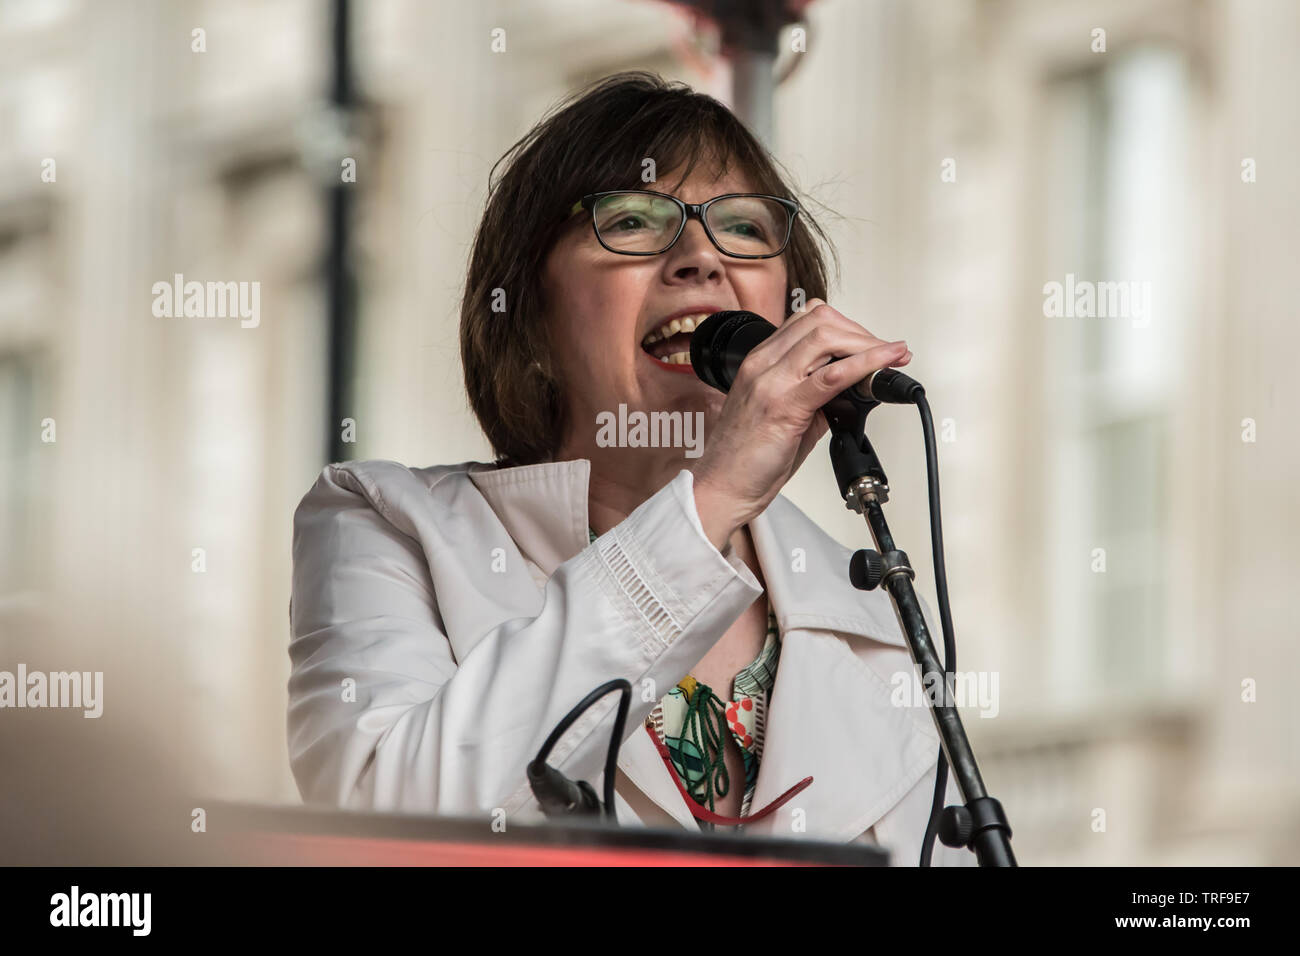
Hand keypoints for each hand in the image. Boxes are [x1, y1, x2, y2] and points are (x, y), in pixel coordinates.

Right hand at [689, 299, 911, 549]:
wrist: (722, 487)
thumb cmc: (746, 458)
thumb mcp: (782, 415)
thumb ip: (814, 396)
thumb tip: (852, 388)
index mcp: (759, 362)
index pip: (807, 321)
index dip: (846, 327)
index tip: (870, 344)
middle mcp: (762, 364)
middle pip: (820, 320)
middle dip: (861, 333)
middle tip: (886, 354)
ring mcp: (770, 381)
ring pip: (826, 337)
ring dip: (867, 345)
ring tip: (890, 360)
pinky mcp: (783, 405)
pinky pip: (832, 375)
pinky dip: (866, 364)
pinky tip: (886, 364)